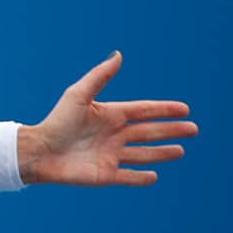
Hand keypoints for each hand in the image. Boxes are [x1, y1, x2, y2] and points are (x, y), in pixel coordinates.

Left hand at [20, 51, 197, 185]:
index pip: (143, 111)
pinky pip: (128, 177)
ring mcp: (110, 155)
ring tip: (180, 151)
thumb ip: (99, 76)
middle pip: (148, 132)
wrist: (39, 151)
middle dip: (171, 131)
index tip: (184, 109)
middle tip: (193, 129)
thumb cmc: (57, 121)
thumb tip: (118, 55)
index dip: (163, 110)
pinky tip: (154, 176)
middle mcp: (112, 135)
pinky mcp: (105, 175)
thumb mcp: (79, 95)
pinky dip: (141, 178)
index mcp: (109, 115)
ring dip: (162, 153)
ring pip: (143, 154)